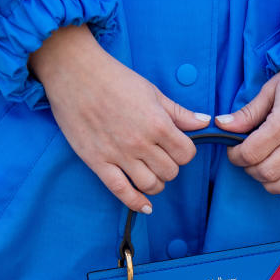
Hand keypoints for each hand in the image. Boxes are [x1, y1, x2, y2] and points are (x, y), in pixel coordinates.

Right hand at [30, 25, 210, 212]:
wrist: (74, 73)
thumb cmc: (115, 79)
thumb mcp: (152, 91)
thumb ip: (179, 112)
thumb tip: (205, 122)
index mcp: (158, 124)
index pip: (186, 154)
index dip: (185, 152)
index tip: (177, 147)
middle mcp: (140, 143)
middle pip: (170, 172)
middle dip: (170, 167)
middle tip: (161, 158)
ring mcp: (118, 155)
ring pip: (150, 185)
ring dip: (156, 183)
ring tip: (151, 174)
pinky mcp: (98, 162)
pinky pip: (121, 191)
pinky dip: (136, 203)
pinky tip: (145, 206)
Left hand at [215, 66, 279, 212]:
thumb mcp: (272, 88)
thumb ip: (248, 112)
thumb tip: (222, 125)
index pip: (251, 153)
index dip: (236, 156)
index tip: (234, 151)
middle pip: (267, 171)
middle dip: (250, 170)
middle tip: (248, 160)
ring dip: (270, 183)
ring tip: (264, 173)